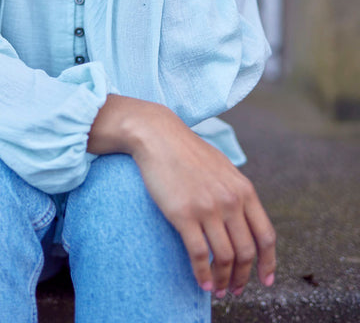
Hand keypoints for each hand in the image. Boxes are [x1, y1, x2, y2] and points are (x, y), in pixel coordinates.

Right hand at [89, 96, 275, 295]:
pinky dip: (202, 275)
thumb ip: (237, 193)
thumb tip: (245, 220)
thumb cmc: (188, 152)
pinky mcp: (184, 214)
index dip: (268, 263)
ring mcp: (208, 208)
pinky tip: (201, 283)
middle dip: (243, 277)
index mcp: (244, 190)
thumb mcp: (223, 168)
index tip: (266, 280)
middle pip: (246, 252)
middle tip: (236, 290)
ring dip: (223, 280)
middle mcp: (230, 201)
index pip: (266, 236)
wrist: (159, 136)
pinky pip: (199, 254)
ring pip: (225, 258)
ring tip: (218, 290)